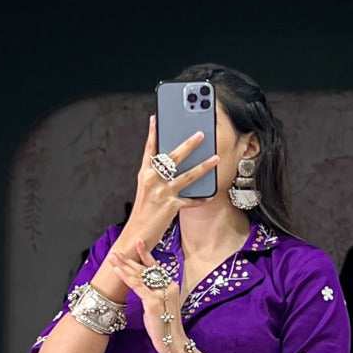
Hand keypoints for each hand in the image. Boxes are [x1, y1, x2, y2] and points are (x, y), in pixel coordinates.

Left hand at [109, 236, 187, 352]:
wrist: (173, 343)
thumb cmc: (165, 328)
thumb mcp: (158, 307)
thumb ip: (151, 295)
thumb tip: (140, 289)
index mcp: (170, 286)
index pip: (156, 266)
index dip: (146, 254)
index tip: (137, 242)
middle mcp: (168, 286)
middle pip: (145, 269)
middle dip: (129, 259)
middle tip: (116, 251)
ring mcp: (161, 293)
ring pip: (140, 275)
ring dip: (124, 265)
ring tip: (113, 257)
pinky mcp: (153, 302)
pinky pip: (137, 286)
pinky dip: (126, 277)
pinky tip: (116, 271)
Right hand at [116, 114, 218, 255]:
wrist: (136, 235)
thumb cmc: (143, 213)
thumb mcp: (146, 190)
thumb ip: (157, 176)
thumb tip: (172, 165)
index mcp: (145, 174)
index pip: (150, 149)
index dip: (153, 132)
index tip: (157, 117)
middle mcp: (152, 180)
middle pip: (172, 157)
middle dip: (188, 144)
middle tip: (201, 133)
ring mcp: (162, 193)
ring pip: (187, 176)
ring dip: (203, 166)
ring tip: (215, 158)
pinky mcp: (170, 206)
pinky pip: (190, 200)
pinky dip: (200, 199)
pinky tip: (210, 195)